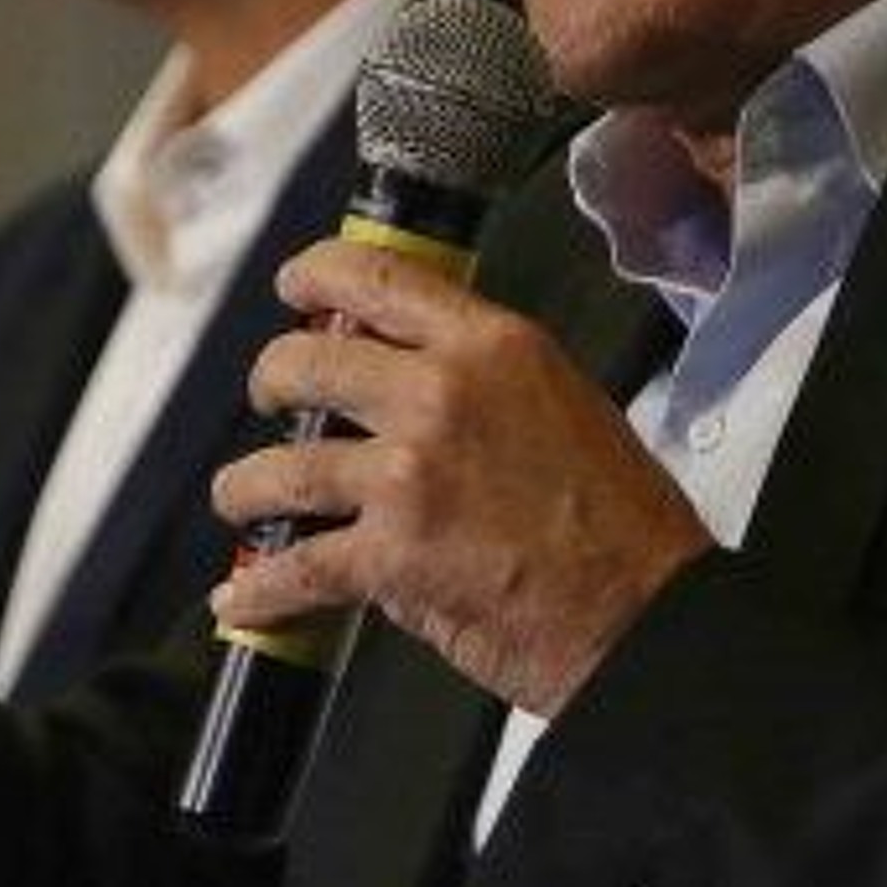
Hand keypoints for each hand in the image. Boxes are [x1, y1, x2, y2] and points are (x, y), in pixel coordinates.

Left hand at [209, 236, 709, 715]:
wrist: (643, 611)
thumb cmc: (624, 526)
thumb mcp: (567, 405)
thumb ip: (489, 384)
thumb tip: (418, 382)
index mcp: (494, 349)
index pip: (379, 281)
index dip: (316, 275)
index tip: (296, 286)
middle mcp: (442, 396)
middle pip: (305, 364)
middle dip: (271, 385)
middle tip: (273, 402)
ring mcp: (408, 476)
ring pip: (280, 468)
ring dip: (246, 489)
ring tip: (243, 500)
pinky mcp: (389, 556)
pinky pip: (294, 567)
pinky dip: (258, 588)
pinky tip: (245, 595)